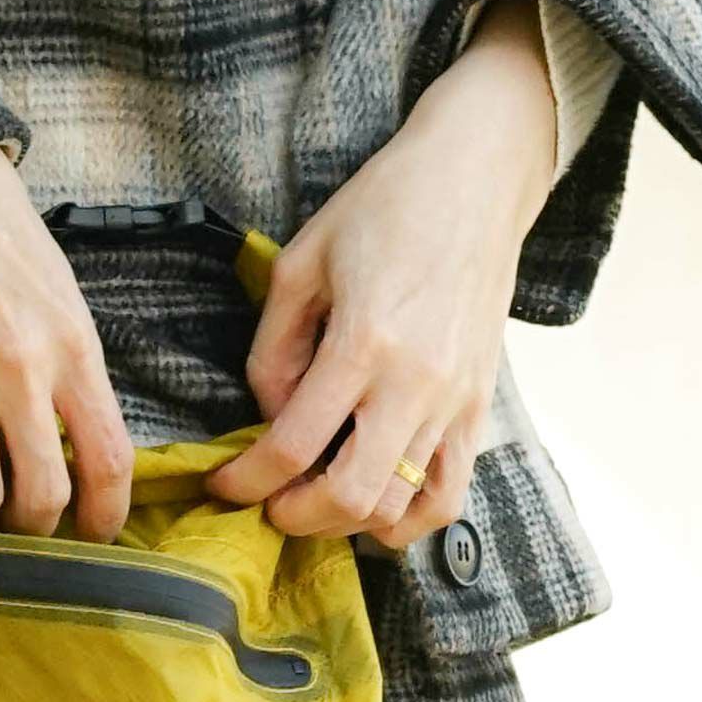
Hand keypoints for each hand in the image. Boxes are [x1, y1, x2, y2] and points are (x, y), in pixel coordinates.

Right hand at [0, 144, 133, 541]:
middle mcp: (20, 370)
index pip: (109, 461)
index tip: (92, 536)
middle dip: (30, 528)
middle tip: (15, 519)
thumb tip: (74, 458)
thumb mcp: (63, 302)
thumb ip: (73, 378)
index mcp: (73, 350)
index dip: (105, 518)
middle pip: (42, 499)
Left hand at [204, 0, 558, 547]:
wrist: (477, 178)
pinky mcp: (479, 408)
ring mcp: (454, 402)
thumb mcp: (301, 264)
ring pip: (398, 508)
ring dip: (343, 522)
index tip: (221, 485)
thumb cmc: (384, 209)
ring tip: (311, 501)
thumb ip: (272, 349)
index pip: (292, 446)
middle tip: (265, 504)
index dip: (245, 481)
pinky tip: (372, 511)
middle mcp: (415, 383)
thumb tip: (267, 416)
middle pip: (350, 496)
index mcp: (364, 342)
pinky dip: (407, 523)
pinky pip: (448, 497)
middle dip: (293, 516)